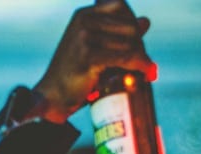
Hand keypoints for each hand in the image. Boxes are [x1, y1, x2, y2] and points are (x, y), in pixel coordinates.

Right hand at [33, 0, 153, 123]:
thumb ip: (118, 33)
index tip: (138, 43)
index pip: (120, 6)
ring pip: (130, 43)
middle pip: (129, 26)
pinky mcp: (89, 56)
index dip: (133, 23)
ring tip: (145, 70)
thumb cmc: (75, 75)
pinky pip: (126, 57)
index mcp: (83, 15)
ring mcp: (85, 37)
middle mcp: (83, 21)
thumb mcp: (96, 48)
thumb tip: (145, 21)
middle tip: (143, 63)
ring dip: (142, 58)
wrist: (54, 97)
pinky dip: (140, 65)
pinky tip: (146, 73)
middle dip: (140, 45)